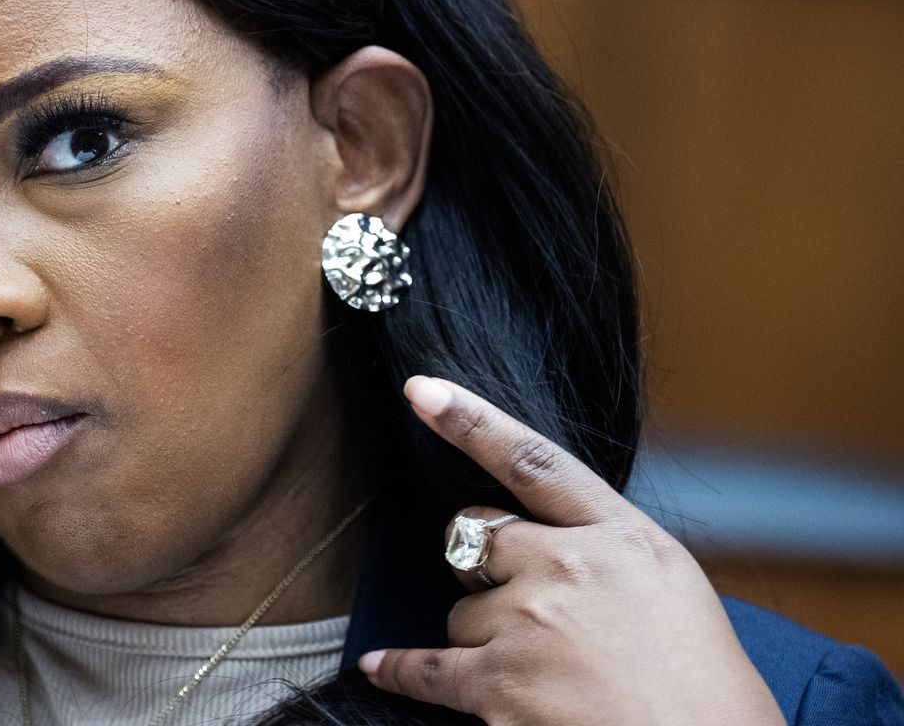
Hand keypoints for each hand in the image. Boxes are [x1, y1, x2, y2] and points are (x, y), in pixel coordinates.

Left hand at [356, 375, 785, 725]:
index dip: (472, 421)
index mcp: (624, 538)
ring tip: (543, 675)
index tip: (421, 389)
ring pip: (461, 610)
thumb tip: (550, 544)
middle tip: (529, 613)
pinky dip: (400, 669)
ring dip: (484, 638)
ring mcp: (531, 623)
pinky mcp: (500, 682)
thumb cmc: (706, 694)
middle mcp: (572, 568)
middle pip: (475, 538)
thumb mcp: (675, 593)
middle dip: (485, 571)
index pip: (535, 462)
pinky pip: (426, 667)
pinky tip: (379, 666)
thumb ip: (608, 554)